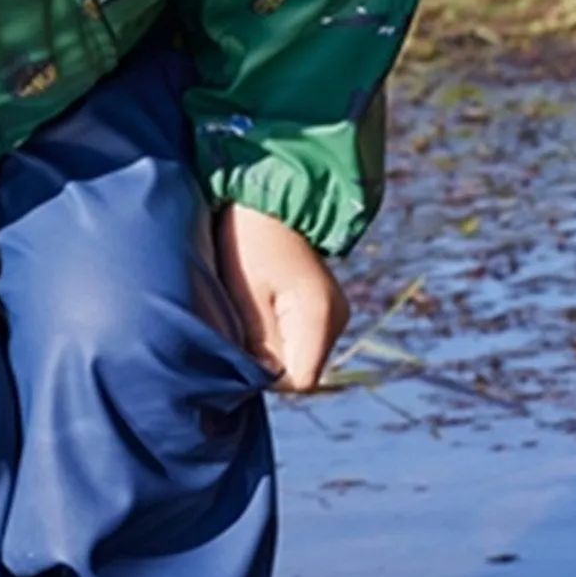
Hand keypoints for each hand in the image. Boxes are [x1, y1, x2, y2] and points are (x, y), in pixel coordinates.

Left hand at [215, 205, 348, 392]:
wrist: (272, 194)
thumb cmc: (250, 238)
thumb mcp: (242, 293)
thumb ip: (254, 344)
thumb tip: (260, 381)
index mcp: (319, 316)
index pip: (298, 381)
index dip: (264, 376)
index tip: (238, 347)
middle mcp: (337, 320)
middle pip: (299, 370)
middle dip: (265, 359)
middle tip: (238, 321)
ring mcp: (335, 314)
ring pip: (298, 355)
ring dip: (270, 345)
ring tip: (249, 305)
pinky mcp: (325, 308)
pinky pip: (299, 339)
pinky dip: (277, 332)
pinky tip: (260, 303)